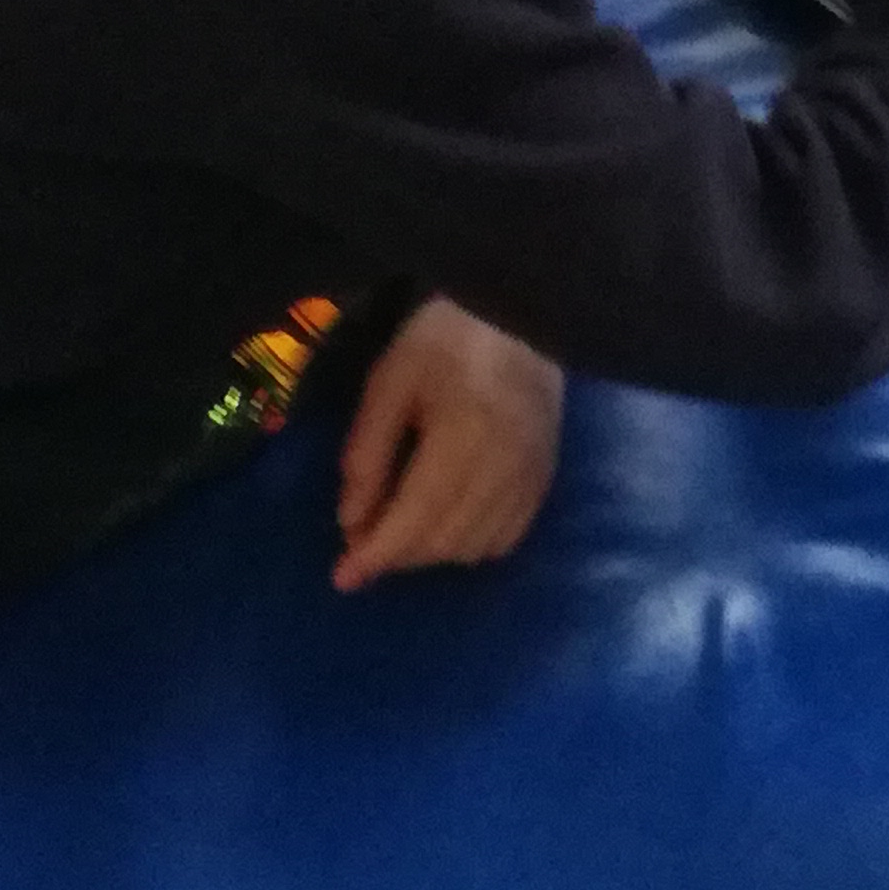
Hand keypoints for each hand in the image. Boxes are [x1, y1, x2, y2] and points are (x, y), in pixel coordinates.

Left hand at [331, 299, 565, 593]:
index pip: (416, 517)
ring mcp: (532, 475)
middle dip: (397, 553)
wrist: (520, 310)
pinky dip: (470, 546)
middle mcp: (505, 465)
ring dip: (431, 552)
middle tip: (363, 539)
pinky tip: (447, 525)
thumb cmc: (445, 338)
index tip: (342, 578)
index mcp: (463, 434)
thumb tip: (351, 523)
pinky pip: (507, 538)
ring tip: (401, 530)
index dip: (377, 554)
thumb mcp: (390, 382)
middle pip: (444, 540)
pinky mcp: (546, 477)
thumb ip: (368, 453)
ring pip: (475, 547)